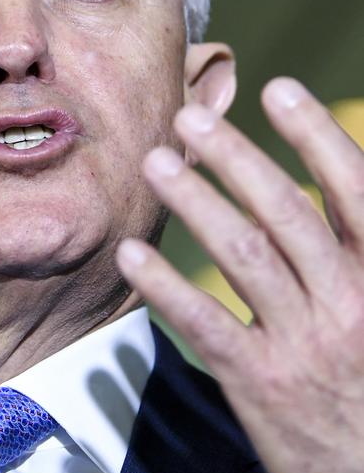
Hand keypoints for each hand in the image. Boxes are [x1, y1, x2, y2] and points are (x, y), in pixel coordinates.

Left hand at [117, 77, 363, 472]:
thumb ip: (361, 249)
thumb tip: (346, 188)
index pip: (354, 192)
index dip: (317, 136)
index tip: (278, 88)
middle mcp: (349, 304)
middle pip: (285, 213)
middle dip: (236, 158)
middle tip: (189, 117)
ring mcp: (303, 344)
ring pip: (242, 257)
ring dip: (196, 203)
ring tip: (157, 162)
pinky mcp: (261, 383)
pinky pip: (206, 325)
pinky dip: (166, 287)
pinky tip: (133, 254)